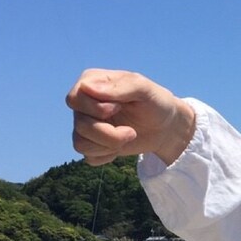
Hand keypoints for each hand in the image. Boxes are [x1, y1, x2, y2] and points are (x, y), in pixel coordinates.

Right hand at [66, 69, 195, 166]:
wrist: (166, 126)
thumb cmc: (155, 101)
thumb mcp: (144, 88)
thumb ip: (119, 86)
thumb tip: (87, 88)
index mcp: (91, 82)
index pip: (74, 99)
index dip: (95, 109)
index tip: (119, 107)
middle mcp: (84, 104)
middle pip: (79, 125)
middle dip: (108, 133)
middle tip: (131, 132)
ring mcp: (86, 125)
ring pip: (80, 144)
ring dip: (109, 145)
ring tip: (129, 137)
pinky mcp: (93, 144)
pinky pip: (88, 157)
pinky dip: (107, 156)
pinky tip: (121, 147)